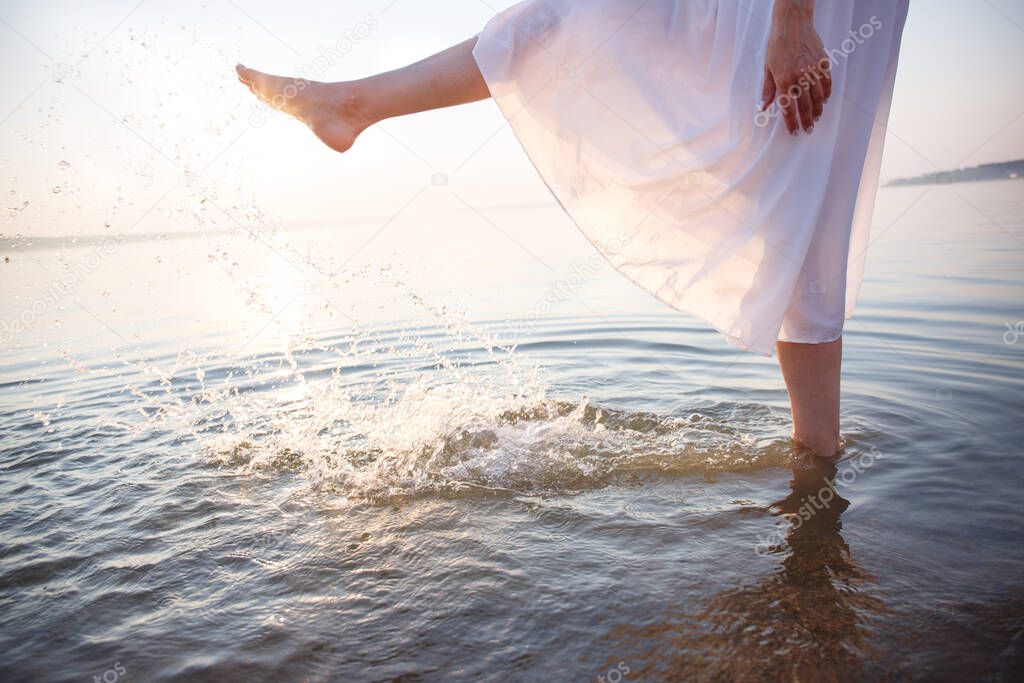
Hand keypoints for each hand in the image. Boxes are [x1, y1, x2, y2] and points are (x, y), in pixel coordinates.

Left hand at [760, 2, 831, 134]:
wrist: (793, 24)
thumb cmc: (776, 45)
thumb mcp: (767, 68)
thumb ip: (767, 90)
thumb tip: (763, 108)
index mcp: (783, 80)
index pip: (788, 108)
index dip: (792, 123)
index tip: (795, 132)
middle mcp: (799, 77)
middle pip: (805, 106)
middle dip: (806, 121)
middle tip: (807, 130)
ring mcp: (813, 70)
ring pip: (818, 97)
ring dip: (818, 110)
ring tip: (816, 119)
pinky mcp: (823, 63)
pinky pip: (827, 83)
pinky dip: (826, 94)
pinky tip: (825, 101)